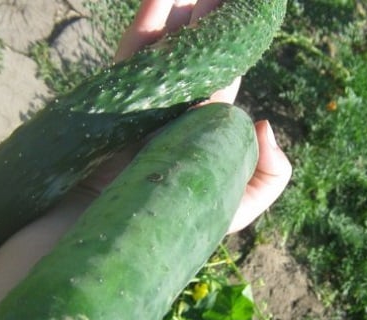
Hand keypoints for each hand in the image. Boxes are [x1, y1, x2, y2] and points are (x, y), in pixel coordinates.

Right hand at [85, 0, 291, 233]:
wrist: (101, 249)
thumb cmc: (167, 236)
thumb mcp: (229, 213)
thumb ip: (263, 178)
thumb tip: (265, 123)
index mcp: (199, 131)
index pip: (221, 77)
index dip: (232, 43)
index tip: (244, 11)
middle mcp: (171, 113)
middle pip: (193, 53)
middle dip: (206, 17)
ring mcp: (139, 106)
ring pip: (163, 48)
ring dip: (179, 12)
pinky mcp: (108, 104)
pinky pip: (130, 57)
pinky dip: (145, 24)